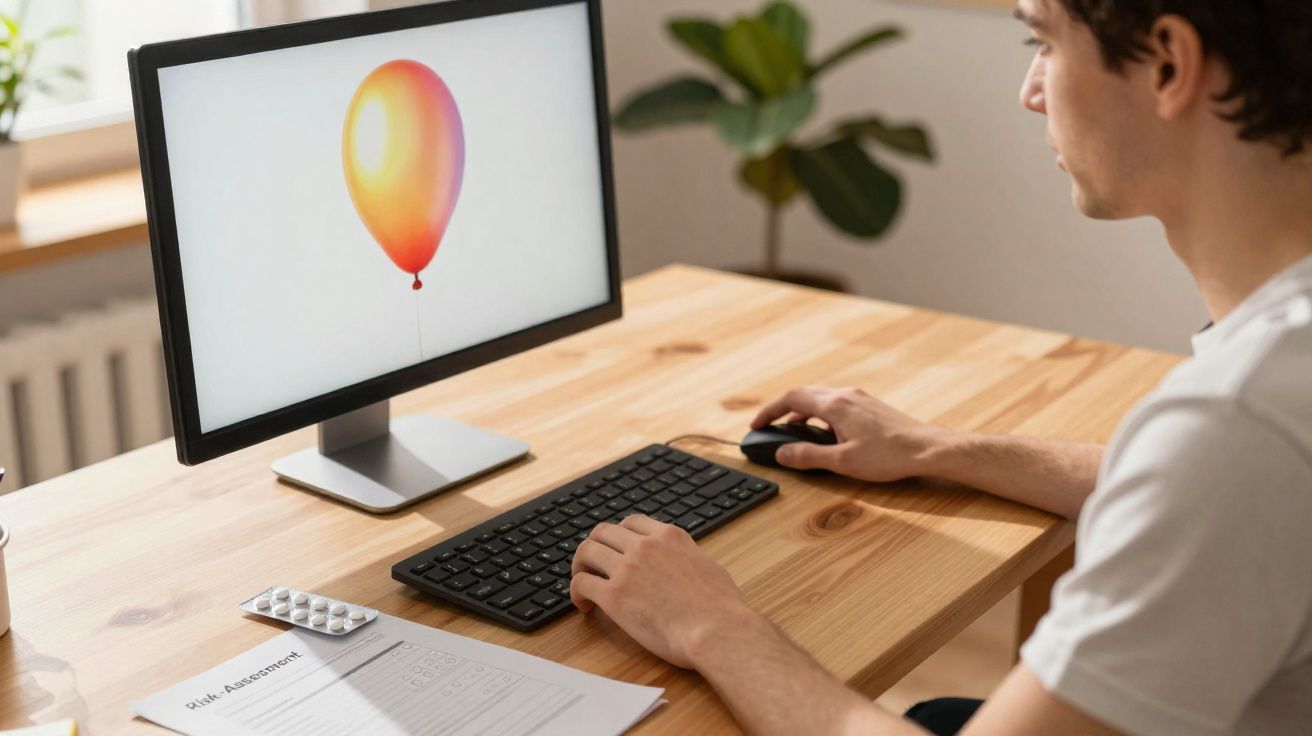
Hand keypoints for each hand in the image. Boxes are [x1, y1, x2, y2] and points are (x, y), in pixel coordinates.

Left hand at [570, 515, 756, 668]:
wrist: (717, 630)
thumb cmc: (721, 607)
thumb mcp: (708, 565)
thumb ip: (688, 557)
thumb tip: (684, 562)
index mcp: (669, 536)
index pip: (631, 523)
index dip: (618, 536)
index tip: (615, 550)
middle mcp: (645, 546)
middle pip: (603, 532)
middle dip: (595, 547)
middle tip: (592, 565)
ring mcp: (627, 568)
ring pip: (586, 551)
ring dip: (579, 565)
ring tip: (582, 581)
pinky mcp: (614, 594)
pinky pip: (581, 583)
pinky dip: (576, 592)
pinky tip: (584, 605)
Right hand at [751, 385, 949, 480]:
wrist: (927, 449)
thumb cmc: (889, 456)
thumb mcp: (842, 461)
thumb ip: (808, 456)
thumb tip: (782, 452)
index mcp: (835, 405)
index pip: (791, 399)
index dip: (769, 411)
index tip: (756, 424)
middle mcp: (845, 395)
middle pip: (803, 393)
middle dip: (782, 409)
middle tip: (769, 425)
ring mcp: (859, 398)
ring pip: (820, 398)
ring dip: (801, 411)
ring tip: (793, 432)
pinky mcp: (870, 406)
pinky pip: (835, 403)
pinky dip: (819, 413)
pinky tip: (824, 433)